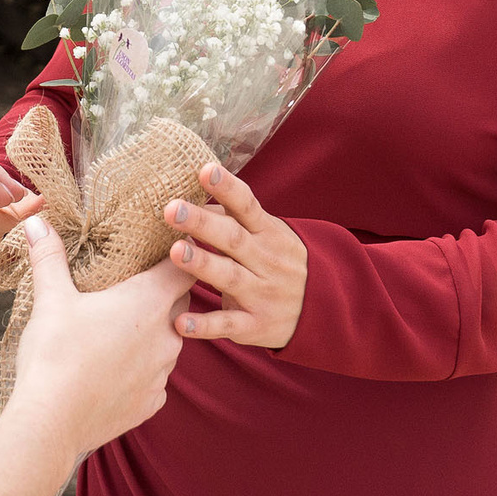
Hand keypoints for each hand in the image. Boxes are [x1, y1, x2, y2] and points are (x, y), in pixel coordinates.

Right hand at [9, 215, 188, 453]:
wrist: (52, 422)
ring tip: (123, 326)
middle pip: (181, 302)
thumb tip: (35, 219)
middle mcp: (168, 336)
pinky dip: (142, 368)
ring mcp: (162, 373)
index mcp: (150, 302)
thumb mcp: (51, 299)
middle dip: (165, 291)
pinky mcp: (151, 403)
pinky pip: (156, 377)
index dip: (183, 253)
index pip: (186, 267)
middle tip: (138, 280)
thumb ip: (49, 255)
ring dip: (154, 331)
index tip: (171, 243)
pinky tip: (117, 366)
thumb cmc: (55, 354)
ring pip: (170, 341)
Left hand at [164, 163, 307, 349]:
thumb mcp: (270, 235)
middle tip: (171, 208)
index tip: (205, 170)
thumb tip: (197, 199)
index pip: (247, 205)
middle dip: (202, 223)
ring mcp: (261, 293)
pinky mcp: (255, 325)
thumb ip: (234, 218)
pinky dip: (205, 325)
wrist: (325, 310)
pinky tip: (181, 323)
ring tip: (176, 252)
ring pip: (230, 277)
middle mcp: (265, 260)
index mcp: (268, 233)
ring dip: (203, 264)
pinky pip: (229, 324)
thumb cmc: (283, 262)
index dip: (227, 187)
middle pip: (232, 238)